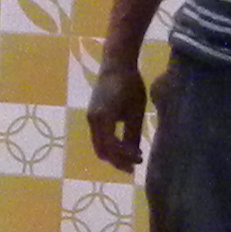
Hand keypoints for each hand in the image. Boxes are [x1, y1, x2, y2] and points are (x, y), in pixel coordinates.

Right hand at [83, 55, 149, 173]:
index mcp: (103, 119)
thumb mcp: (136, 111)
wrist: (116, 65)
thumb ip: (133, 134)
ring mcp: (91, 118)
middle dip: (117, 161)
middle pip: (102, 150)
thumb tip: (134, 154)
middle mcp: (92, 121)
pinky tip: (123, 145)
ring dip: (113, 154)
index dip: (124, 158)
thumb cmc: (130, 85)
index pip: (112, 147)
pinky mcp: (93, 115)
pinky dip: (109, 145)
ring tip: (130, 158)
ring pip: (99, 145)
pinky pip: (99, 137)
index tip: (139, 161)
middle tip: (134, 166)